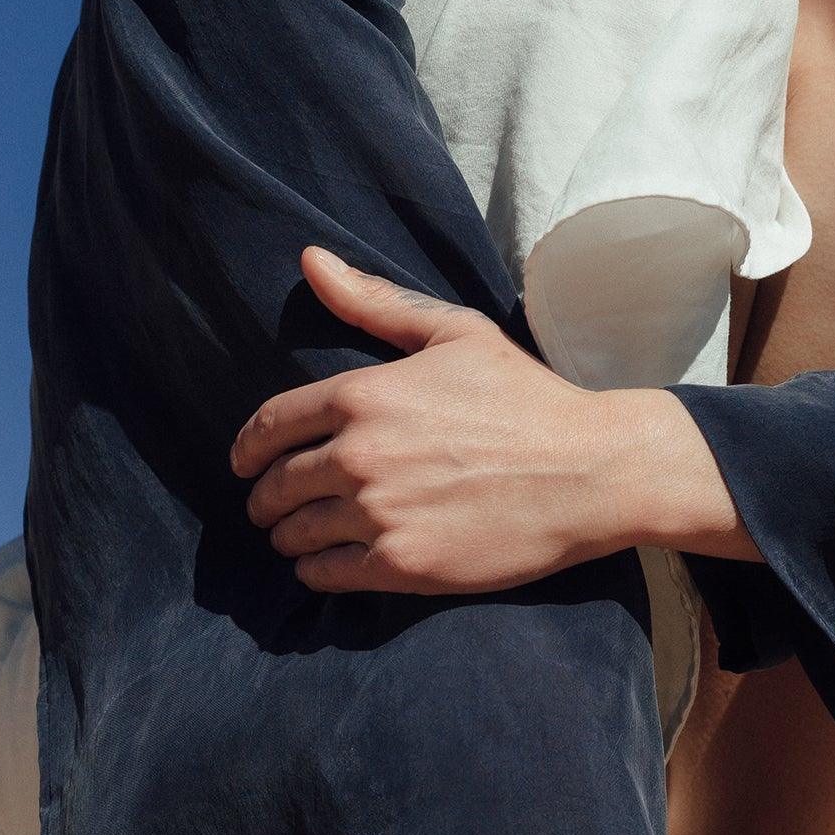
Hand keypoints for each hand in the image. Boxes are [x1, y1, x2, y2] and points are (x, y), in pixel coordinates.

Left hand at [229, 245, 636, 594]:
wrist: (590, 471)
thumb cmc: (524, 397)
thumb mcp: (453, 332)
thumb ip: (374, 302)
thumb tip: (308, 259)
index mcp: (364, 394)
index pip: (270, 426)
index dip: (248, 449)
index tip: (244, 462)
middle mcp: (360, 455)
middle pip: (275, 486)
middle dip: (265, 498)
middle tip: (272, 507)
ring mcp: (380, 513)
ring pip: (293, 534)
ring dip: (287, 536)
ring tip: (299, 536)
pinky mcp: (403, 565)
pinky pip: (325, 575)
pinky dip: (314, 570)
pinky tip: (328, 562)